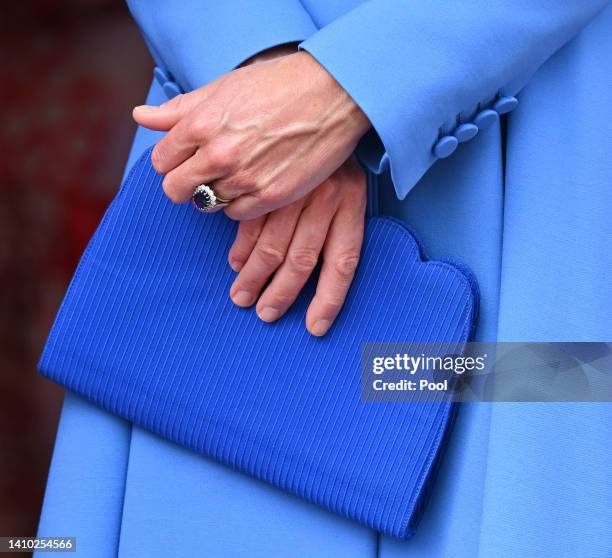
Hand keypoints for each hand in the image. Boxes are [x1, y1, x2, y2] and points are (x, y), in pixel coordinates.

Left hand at [133, 51, 369, 219]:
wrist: (332, 94)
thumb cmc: (278, 84)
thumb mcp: (224, 87)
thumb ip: (179, 108)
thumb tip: (141, 116)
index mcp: (201, 123)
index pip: (162, 160)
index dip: (171, 161)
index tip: (185, 159)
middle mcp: (219, 154)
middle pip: (176, 190)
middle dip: (183, 184)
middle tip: (202, 175)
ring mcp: (245, 178)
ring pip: (207, 204)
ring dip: (215, 192)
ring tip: (236, 174)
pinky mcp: (270, 196)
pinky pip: (236, 214)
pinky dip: (239, 204)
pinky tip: (253, 184)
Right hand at [228, 156, 365, 335]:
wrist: (324, 87)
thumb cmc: (336, 144)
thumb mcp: (352, 179)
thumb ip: (342, 227)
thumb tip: (322, 269)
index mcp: (351, 201)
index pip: (343, 262)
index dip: (329, 299)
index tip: (314, 328)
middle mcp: (325, 197)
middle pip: (302, 261)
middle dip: (281, 294)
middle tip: (264, 314)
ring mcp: (294, 187)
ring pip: (272, 245)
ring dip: (255, 276)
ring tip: (241, 297)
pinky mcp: (266, 176)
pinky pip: (250, 220)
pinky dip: (241, 245)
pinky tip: (235, 262)